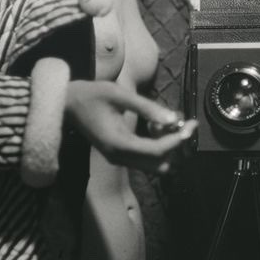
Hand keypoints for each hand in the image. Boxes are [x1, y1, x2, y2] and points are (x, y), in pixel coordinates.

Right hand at [64, 80, 195, 173]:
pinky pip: (145, 159)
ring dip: (166, 147)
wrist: (68, 104)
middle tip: (183, 123)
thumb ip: (146, 107)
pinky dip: (156, 146)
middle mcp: (119, 157)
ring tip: (164, 122)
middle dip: (174, 145)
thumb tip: (173, 118)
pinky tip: (154, 125)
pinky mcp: (118, 156)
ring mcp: (118, 159)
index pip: (157, 151)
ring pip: (154, 164)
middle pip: (159, 163)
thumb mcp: (119, 95)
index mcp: (118, 143)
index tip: (191, 124)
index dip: (177, 139)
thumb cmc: (93, 95)